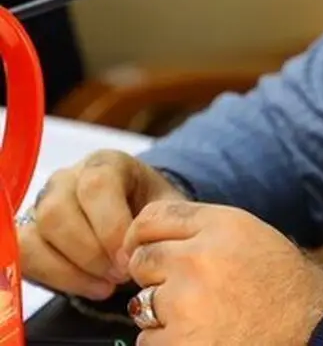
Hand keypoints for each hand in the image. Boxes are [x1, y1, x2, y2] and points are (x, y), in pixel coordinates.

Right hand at [17, 150, 184, 299]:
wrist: (140, 218)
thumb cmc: (155, 210)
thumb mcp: (169, 207)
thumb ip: (166, 219)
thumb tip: (160, 242)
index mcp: (108, 162)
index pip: (96, 185)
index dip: (112, 226)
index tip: (132, 256)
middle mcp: (69, 177)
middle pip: (58, 212)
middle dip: (92, 252)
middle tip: (122, 273)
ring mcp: (44, 203)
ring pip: (37, 235)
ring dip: (75, 268)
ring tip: (110, 283)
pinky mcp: (30, 232)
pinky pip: (26, 256)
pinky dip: (59, 278)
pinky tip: (94, 287)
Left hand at [124, 200, 322, 345]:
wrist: (312, 331)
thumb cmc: (286, 287)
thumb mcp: (253, 237)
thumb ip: (204, 231)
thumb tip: (149, 237)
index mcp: (221, 225)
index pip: (153, 217)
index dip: (142, 236)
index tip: (144, 250)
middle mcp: (199, 257)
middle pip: (142, 260)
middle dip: (156, 277)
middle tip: (187, 292)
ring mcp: (185, 302)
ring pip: (142, 302)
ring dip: (163, 313)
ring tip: (205, 318)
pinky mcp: (178, 342)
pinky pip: (148, 340)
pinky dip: (169, 342)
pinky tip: (204, 339)